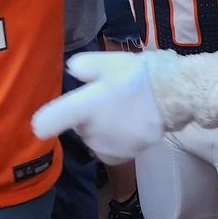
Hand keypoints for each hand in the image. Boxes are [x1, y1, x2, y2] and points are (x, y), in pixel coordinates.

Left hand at [31, 52, 164, 164]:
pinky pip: (108, 150)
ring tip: (122, 111)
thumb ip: (84, 66)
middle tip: (108, 99)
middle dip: (86, 117)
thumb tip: (71, 70)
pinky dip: (114, 142)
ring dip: (100, 129)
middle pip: (76, 127)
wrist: (173, 96)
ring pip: (93, 139)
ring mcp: (106, 148)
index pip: (47, 123)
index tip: (47, 120)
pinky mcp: (122, 157)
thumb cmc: (138, 76)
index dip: (44, 122)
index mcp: (83, 107)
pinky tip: (127, 126)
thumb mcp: (109, 61)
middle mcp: (90, 132)